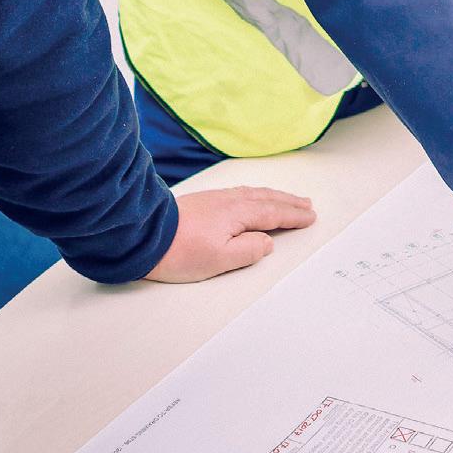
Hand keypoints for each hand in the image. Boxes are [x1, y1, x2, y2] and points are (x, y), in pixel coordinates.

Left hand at [143, 186, 315, 282]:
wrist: (143, 235)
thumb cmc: (179, 251)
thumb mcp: (219, 260)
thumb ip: (248, 250)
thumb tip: (266, 242)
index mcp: (237, 214)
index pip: (273, 214)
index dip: (293, 216)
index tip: (309, 217)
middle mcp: (229, 201)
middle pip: (266, 199)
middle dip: (288, 202)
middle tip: (306, 204)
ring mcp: (215, 199)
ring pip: (253, 194)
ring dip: (274, 196)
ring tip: (287, 198)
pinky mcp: (204, 201)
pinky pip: (240, 192)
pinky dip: (256, 194)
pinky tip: (252, 197)